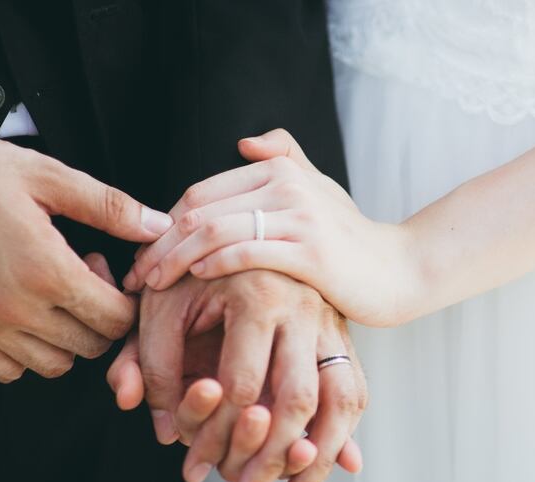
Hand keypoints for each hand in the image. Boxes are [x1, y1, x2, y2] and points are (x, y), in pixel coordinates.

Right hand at [0, 132, 172, 381]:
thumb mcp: (45, 176)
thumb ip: (108, 206)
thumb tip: (158, 225)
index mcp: (47, 270)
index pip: (116, 319)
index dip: (123, 299)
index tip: (103, 271)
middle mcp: (17, 310)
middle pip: (91, 346)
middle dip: (98, 317)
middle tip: (77, 279)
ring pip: (53, 365)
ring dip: (64, 338)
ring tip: (48, 296)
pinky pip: (7, 372)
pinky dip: (23, 354)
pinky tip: (19, 315)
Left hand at [108, 270, 365, 481]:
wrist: (244, 226)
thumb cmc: (193, 270)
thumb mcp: (161, 305)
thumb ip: (151, 361)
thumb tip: (163, 426)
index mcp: (258, 292)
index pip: (242, 384)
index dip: (213, 434)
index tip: (193, 466)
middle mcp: (305, 307)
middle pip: (297, 400)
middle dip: (267, 459)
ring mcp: (331, 320)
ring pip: (343, 400)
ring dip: (317, 458)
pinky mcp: (344, 335)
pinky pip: (356, 391)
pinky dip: (346, 434)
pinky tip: (331, 469)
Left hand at [123, 129, 419, 326]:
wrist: (399, 270)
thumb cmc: (350, 238)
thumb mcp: (319, 189)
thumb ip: (285, 159)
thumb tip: (244, 143)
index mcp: (280, 169)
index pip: (201, 191)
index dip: (164, 222)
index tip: (145, 253)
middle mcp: (287, 185)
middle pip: (199, 209)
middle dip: (159, 243)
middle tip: (136, 275)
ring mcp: (299, 217)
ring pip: (214, 230)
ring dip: (174, 259)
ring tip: (153, 284)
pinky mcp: (310, 253)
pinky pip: (246, 252)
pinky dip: (212, 263)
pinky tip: (195, 279)